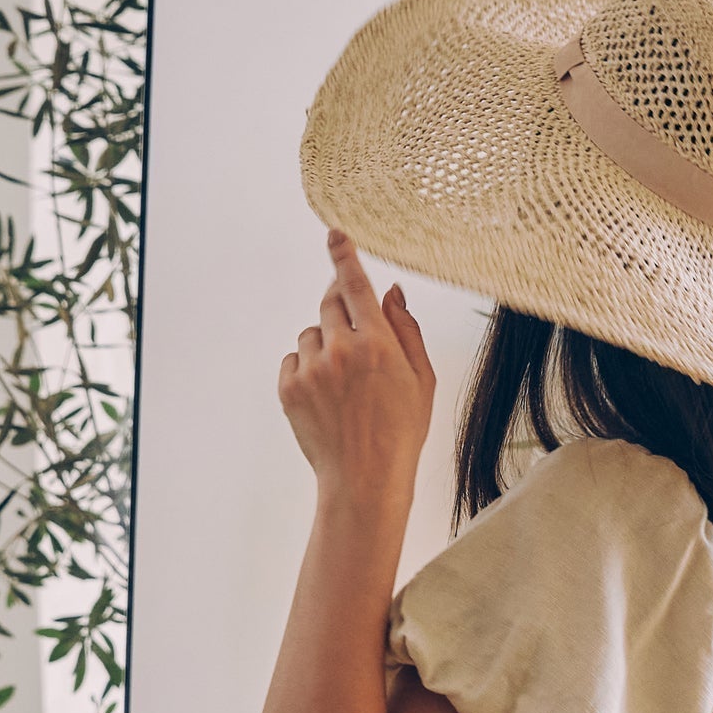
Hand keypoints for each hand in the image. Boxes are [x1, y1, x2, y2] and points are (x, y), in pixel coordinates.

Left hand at [278, 232, 434, 507]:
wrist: (364, 479)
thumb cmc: (402, 430)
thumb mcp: (422, 380)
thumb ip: (406, 329)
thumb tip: (390, 292)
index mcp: (378, 344)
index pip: (356, 285)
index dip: (343, 256)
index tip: (334, 233)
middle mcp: (341, 350)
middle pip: (330, 303)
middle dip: (341, 309)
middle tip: (353, 336)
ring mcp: (312, 369)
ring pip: (311, 333)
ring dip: (324, 345)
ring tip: (343, 383)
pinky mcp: (289, 388)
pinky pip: (293, 360)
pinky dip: (306, 370)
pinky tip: (326, 397)